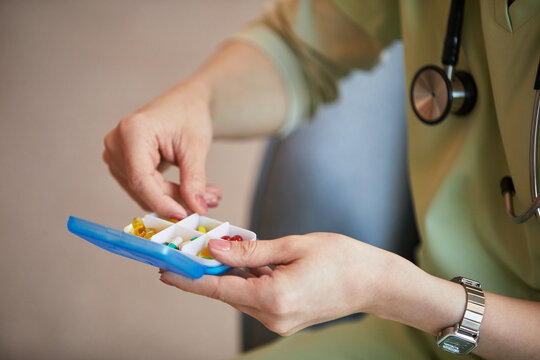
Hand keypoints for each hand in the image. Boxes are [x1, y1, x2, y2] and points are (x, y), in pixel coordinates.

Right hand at [103, 81, 220, 218]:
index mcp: (132, 132)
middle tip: (210, 202)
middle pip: (144, 188)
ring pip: (145, 193)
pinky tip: (191, 190)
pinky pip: (145, 189)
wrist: (185, 104)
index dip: (162, 202)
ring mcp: (116, 156)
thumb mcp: (196, 147)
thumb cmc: (189, 115)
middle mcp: (116, 144)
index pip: (141, 179)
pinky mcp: (122, 165)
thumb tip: (197, 208)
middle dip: (178, 200)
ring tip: (207, 194)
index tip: (184, 215)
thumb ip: (195, 179)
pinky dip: (169, 193)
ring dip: (177, 198)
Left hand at [159, 233, 398, 334]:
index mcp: (274, 297)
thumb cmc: (341, 258)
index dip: (189, 279)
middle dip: (207, 272)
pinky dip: (246, 281)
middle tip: (188, 252)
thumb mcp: (293, 246)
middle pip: (228, 293)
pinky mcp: (285, 319)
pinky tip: (244, 263)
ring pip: (241, 296)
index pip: (219, 289)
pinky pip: (256, 299)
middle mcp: (273, 317)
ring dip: (227, 276)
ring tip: (215, 252)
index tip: (165, 272)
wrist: (373, 282)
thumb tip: (215, 248)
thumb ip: (250, 251)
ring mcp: (279, 322)